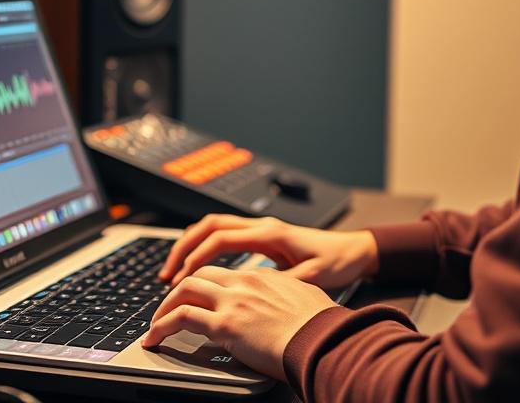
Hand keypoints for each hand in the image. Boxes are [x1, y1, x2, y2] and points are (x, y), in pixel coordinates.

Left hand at [141, 265, 335, 379]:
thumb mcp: (306, 300)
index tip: (196, 299)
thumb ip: (287, 297)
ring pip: (184, 290)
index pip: (223, 274)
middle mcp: (244, 282)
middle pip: (199, 274)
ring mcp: (233, 301)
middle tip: (168, 308)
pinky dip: (162, 325)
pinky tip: (155, 338)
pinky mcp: (225, 324)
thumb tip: (286, 308)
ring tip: (156, 325)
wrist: (323, 339)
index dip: (204, 285)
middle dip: (178, 290)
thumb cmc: (321, 326)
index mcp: (262, 277)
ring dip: (165, 307)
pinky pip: (181, 317)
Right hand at [158, 214, 378, 289]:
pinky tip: (197, 268)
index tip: (180, 279)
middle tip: (166, 275)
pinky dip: (205, 248)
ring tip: (174, 271)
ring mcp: (260, 229)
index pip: (221, 238)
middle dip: (183, 248)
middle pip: (209, 225)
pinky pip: (224, 235)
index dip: (197, 258)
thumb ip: (283, 282)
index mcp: (270, 233)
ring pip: (214, 227)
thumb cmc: (336, 262)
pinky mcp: (262, 237)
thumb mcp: (311, 277)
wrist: (353, 250)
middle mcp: (261, 226)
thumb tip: (254, 292)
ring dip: (191, 246)